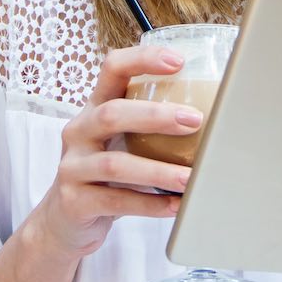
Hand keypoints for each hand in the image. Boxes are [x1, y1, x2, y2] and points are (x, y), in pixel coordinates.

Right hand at [25, 43, 205, 259]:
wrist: (65, 221)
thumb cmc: (106, 175)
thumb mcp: (120, 142)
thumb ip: (151, 128)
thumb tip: (216, 117)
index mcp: (94, 108)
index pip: (112, 70)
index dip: (143, 60)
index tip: (178, 62)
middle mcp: (79, 132)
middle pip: (111, 114)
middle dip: (155, 116)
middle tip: (195, 120)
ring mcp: (72, 167)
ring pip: (115, 164)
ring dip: (159, 171)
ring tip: (191, 178)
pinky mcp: (74, 201)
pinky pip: (116, 201)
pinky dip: (151, 204)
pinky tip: (176, 205)